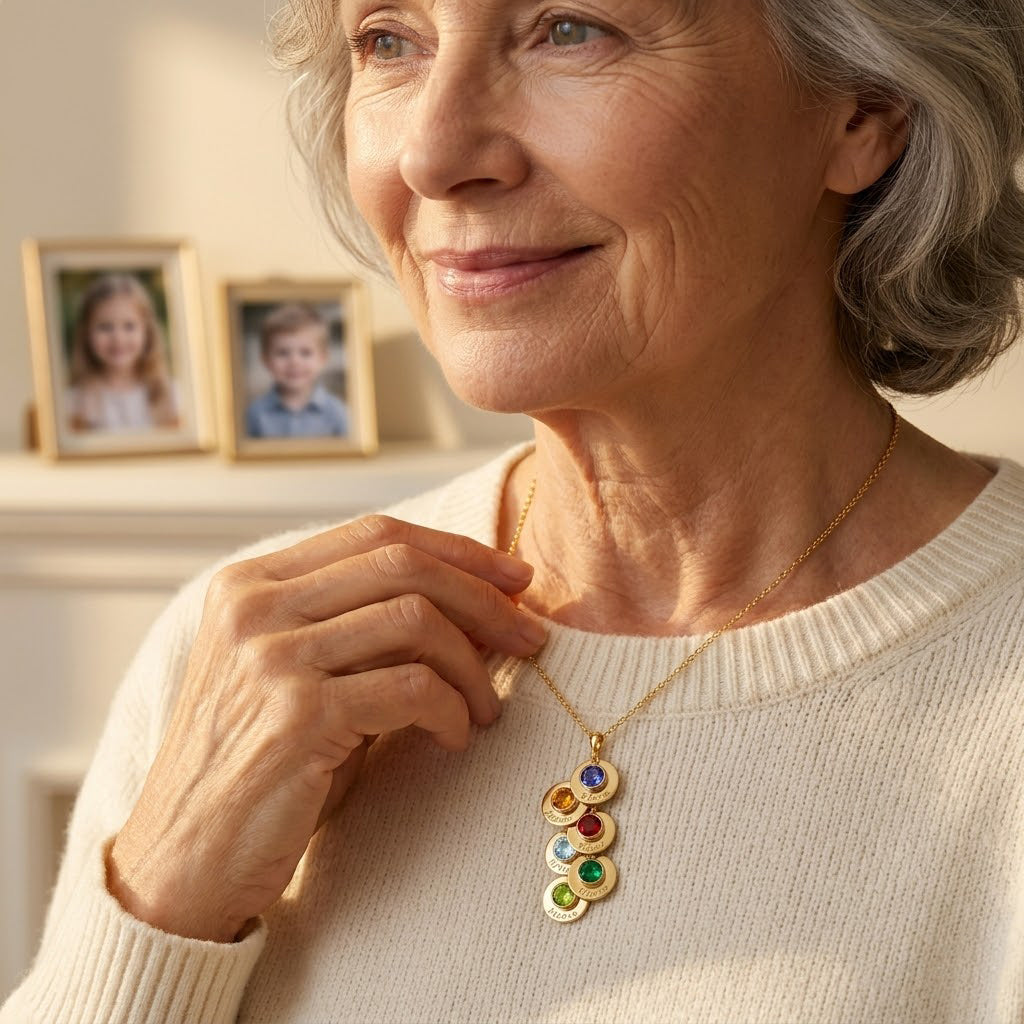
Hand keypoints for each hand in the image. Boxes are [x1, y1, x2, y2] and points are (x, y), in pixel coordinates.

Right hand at [106, 515, 543, 941]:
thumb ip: (366, 629)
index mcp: (251, 583)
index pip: (376, 534)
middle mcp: (254, 606)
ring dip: (473, 664)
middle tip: (530, 636)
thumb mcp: (304, 677)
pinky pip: (412, 688)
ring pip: (415, 619)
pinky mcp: (296, 715)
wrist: (182, 862)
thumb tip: (481, 601)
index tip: (516, 578)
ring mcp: (270, 656)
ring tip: (487, 706)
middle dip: (484, 596)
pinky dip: (451, 710)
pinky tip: (454, 738)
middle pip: (402, 563)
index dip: (458, 549)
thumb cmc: (260, 767)